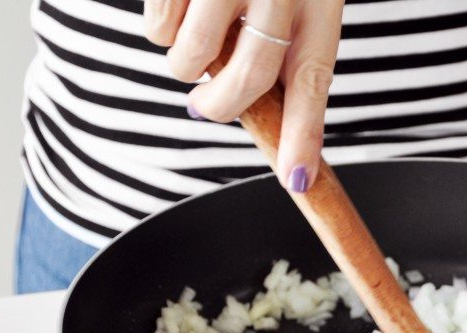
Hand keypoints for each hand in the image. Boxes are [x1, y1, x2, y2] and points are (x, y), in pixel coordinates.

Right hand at [144, 0, 344, 192]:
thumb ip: (285, 42)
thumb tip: (253, 110)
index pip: (311, 78)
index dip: (303, 135)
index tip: (297, 180)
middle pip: (243, 81)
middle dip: (218, 106)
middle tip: (205, 104)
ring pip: (189, 58)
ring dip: (183, 60)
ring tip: (195, 28)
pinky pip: (155, 26)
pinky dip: (158, 26)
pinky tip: (178, 0)